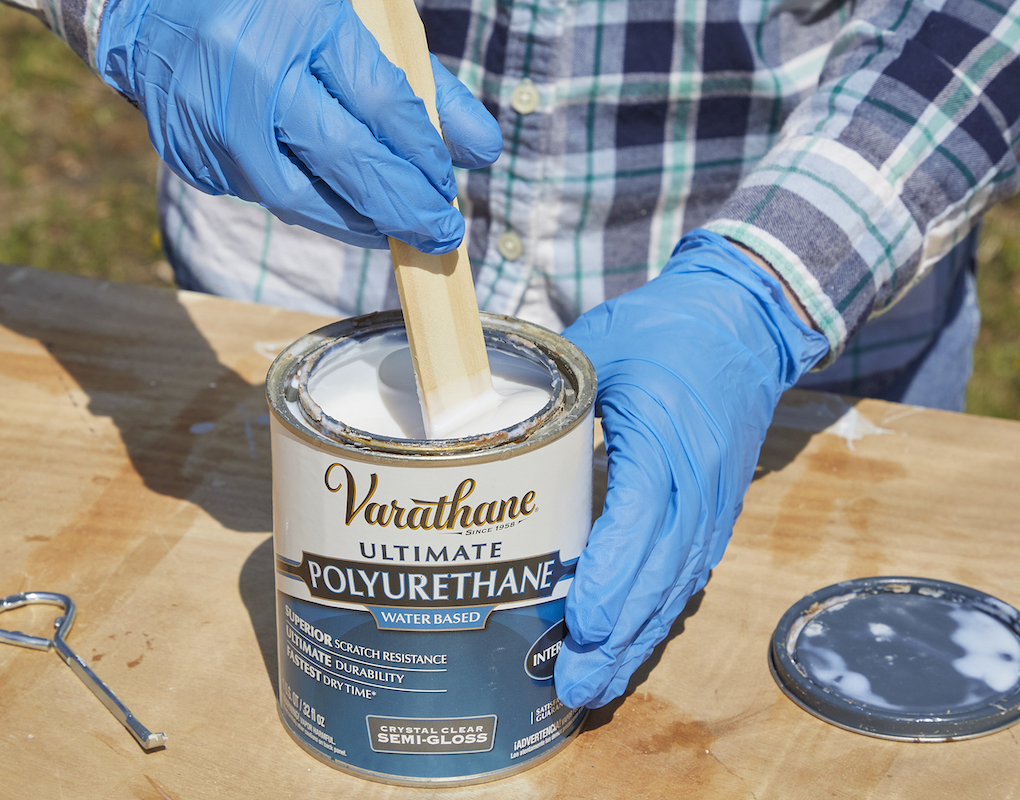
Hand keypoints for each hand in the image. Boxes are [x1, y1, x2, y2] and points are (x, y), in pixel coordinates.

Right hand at [96, 0, 501, 252]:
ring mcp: (214, 122)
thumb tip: (481, 150)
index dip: (422, 154)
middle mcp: (252, 75)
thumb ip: (419, 81)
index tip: (447, 184)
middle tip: (442, 235)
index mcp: (298, 20)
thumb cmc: (268, 7)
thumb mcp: (352, 19)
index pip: (379, 104)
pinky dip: (311, 206)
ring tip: (399, 232)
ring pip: (300, 197)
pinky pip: (263, 196)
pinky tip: (343, 209)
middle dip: (402, 207)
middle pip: (344, 161)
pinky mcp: (193, 157)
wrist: (148, 7)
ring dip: (358, 223)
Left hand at [555, 230, 828, 707]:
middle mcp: (698, 483)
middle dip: (617, 636)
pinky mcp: (715, 511)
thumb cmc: (667, 328)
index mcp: (666, 438)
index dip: (610, 577)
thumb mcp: (601, 343)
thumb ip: (543, 386)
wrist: (746, 321)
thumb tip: (470, 413)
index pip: (641, 520)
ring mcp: (712, 503)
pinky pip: (688, 574)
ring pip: (677, 587)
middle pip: (660, 575)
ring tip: (595, 687)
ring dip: (638, 640)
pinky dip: (657, 616)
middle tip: (573, 687)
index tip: (577, 622)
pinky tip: (629, 645)